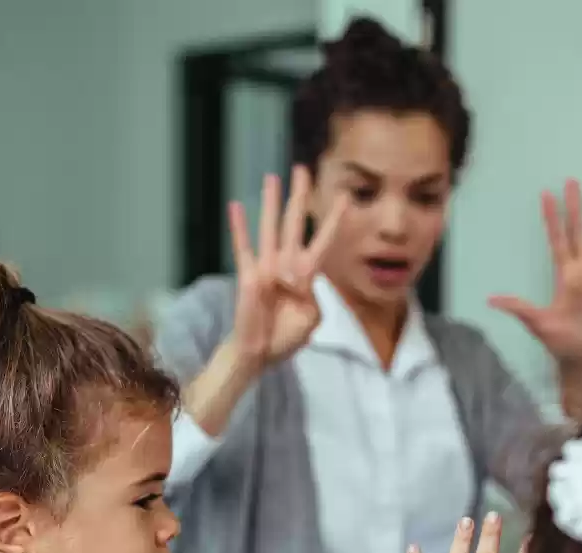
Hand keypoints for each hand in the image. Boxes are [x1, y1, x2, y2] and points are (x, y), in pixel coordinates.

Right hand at [228, 166, 345, 368]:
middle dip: (300, 196)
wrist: (261, 352)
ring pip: (270, 228)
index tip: (345, 196)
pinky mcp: (249, 275)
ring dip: (270, 203)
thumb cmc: (286, 337)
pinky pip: (243, 248)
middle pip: (295, 223)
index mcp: (307, 274)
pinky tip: (235, 206)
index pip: (323, 240)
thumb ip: (312, 299)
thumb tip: (293, 278)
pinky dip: (239, 228)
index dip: (334, 220)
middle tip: (303, 170)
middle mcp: (287, 264)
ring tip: (272, 177)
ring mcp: (266, 267)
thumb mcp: (312, 320)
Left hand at [489, 180, 581, 366]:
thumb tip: (490, 299)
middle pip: (577, 230)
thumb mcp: (537, 322)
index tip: (546, 195)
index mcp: (564, 274)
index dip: (551, 217)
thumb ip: (518, 307)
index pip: (557, 239)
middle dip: (574, 206)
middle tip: (571, 181)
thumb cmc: (560, 342)